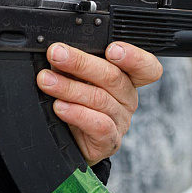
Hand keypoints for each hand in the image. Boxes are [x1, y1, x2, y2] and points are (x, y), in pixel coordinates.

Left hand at [37, 42, 162, 164]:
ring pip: (100, 99)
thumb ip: (72, 64)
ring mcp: (121, 120)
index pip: (145, 67)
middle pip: (113, 76)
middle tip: (56, 54)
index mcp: (126, 78)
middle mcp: (127, 98)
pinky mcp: (110, 140)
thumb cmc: (74, 104)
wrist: (69, 143)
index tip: (111, 49)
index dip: (134, 57)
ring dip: (69, 87)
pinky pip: (99, 124)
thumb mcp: (74, 79)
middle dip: (81, 62)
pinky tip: (59, 107)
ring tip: (46, 81)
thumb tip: (57, 50)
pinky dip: (77, 113)